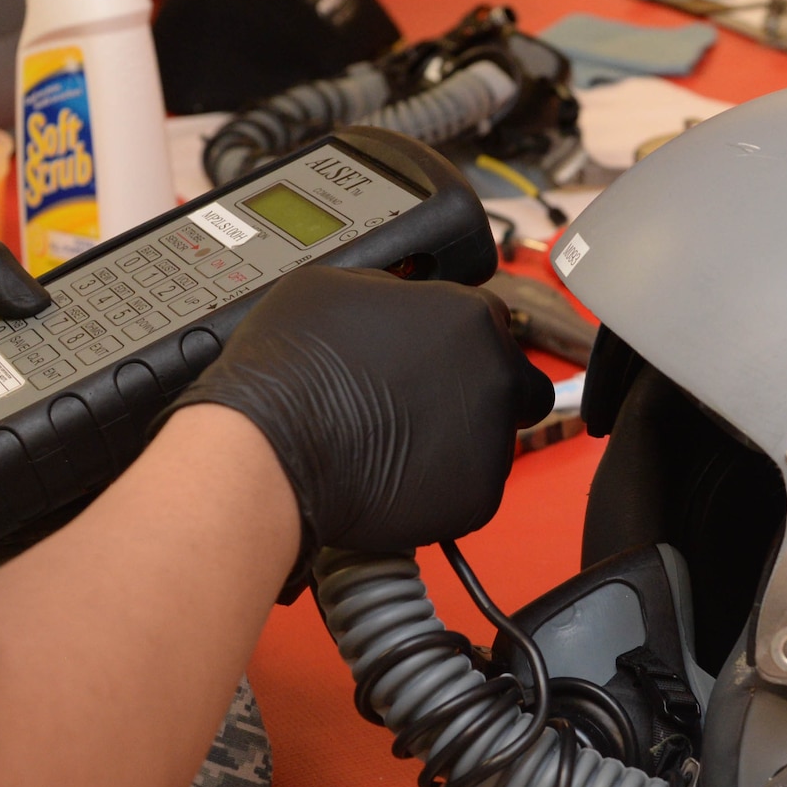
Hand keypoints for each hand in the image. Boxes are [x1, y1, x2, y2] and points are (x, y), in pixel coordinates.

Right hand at [166, 266, 554, 557]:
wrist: (272, 451)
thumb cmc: (291, 370)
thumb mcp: (337, 287)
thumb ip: (396, 294)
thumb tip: (404, 303)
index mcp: (471, 317)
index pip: (493, 327)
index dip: (461, 347)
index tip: (439, 362)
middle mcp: (496, 377)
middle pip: (513, 387)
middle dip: (479, 395)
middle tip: (428, 407)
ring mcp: (491, 442)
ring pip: (492, 443)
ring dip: (457, 443)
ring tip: (397, 444)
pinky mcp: (477, 499)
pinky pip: (469, 492)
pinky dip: (440, 489)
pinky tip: (395, 477)